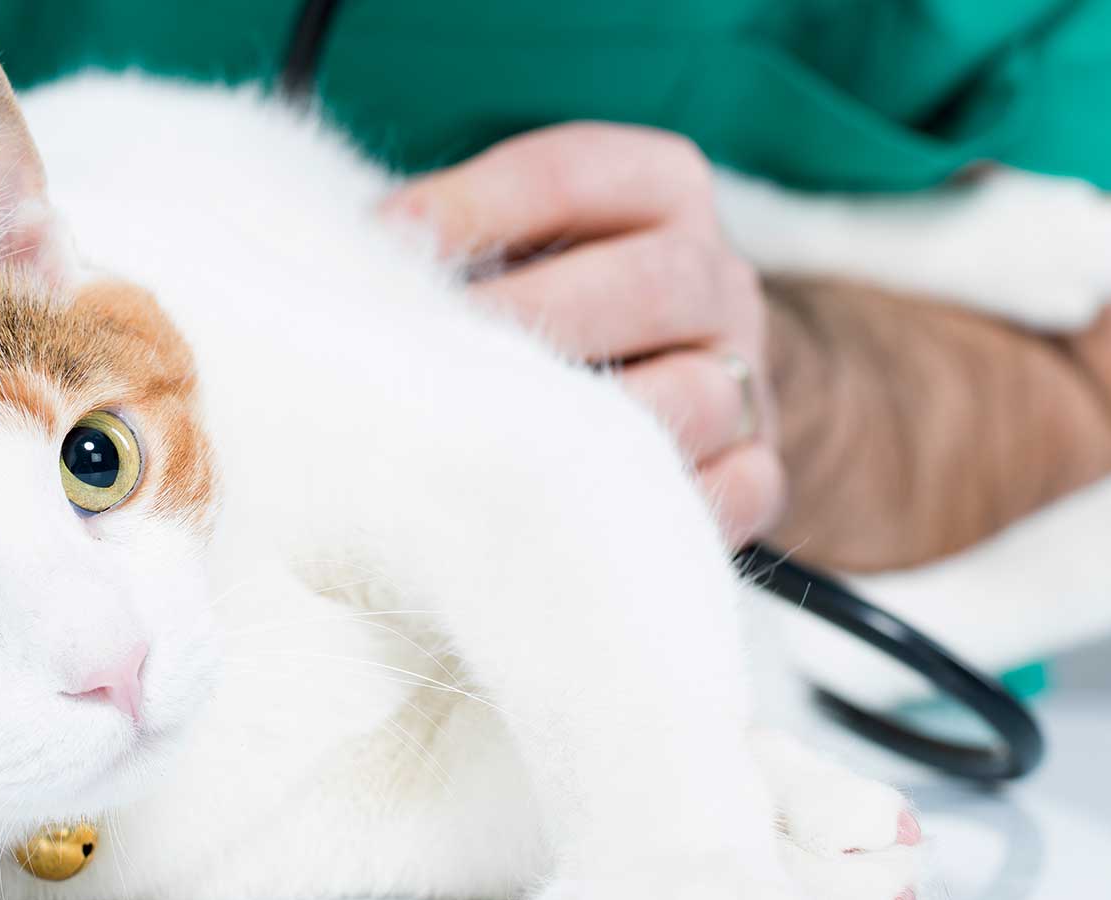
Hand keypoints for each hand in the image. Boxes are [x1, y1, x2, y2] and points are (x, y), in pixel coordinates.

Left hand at [386, 123, 781, 542]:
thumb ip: (448, 240)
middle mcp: (718, 276)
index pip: (572, 173)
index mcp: (659, 188)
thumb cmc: (542, 300)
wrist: (665, 377)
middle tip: (435, 360)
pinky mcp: (761, 471)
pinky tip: (571, 514)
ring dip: (592, 428)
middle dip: (534, 320)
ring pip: (699, 398)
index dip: (474, 205)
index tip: (385, 245)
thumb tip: (349, 264)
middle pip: (654, 282)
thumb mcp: (507, 240)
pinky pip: (734, 492)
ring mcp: (749, 377)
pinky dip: (659, 507)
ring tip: (493, 450)